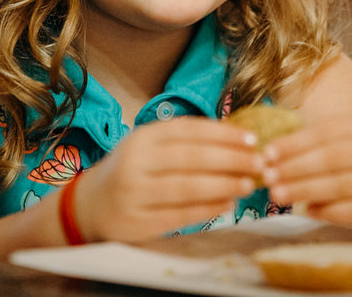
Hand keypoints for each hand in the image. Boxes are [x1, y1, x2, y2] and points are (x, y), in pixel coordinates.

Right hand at [75, 116, 261, 241]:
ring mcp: (135, 192)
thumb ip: (184, 140)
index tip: (252, 139)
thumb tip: (234, 135)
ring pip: (187, 187)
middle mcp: (136, 161)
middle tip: (260, 162)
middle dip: (231, 159)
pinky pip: (180, 215)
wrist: (91, 204)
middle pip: (192, 158)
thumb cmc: (133, 170)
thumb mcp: (150, 146)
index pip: (190, 131)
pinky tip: (228, 204)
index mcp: (143, 136)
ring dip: (223, 185)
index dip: (223, 134)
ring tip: (249, 184)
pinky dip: (207, 209)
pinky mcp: (138, 222)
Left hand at [260, 116, 351, 234]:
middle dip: (295, 167)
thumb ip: (312, 146)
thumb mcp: (343, 145)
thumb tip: (269, 154)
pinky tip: (306, 210)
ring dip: (304, 190)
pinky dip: (327, 211)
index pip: (325, 132)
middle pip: (331, 157)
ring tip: (278, 194)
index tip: (267, 153)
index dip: (294, 143)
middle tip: (268, 176)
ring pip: (340, 185)